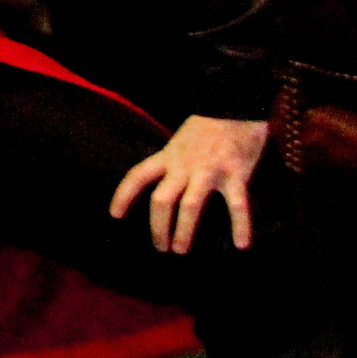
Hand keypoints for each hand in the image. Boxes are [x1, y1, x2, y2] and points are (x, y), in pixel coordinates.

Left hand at [109, 115, 270, 252]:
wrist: (234, 106)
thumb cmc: (206, 127)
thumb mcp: (179, 141)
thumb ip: (170, 162)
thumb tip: (161, 186)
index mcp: (168, 156)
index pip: (137, 176)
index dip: (123, 196)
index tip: (115, 215)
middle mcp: (184, 165)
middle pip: (161, 199)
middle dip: (157, 226)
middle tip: (160, 248)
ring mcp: (209, 170)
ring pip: (190, 205)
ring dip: (184, 231)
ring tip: (181, 250)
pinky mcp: (236, 174)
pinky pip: (237, 205)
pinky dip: (241, 226)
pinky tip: (241, 246)